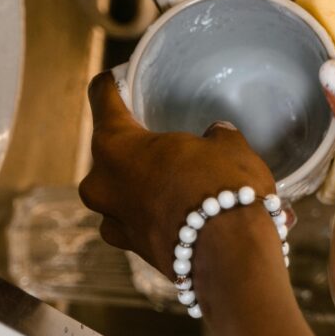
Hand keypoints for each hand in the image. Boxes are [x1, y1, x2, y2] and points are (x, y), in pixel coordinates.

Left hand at [79, 73, 281, 302]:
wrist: (232, 257)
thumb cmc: (224, 189)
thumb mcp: (228, 148)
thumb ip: (216, 138)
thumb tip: (215, 136)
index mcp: (116, 145)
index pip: (103, 98)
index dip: (111, 84)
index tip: (118, 78)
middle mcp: (102, 184)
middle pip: (113, 153)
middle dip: (141, 150)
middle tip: (170, 145)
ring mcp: (115, 222)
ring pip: (129, 194)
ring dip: (153, 188)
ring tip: (192, 187)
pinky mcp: (136, 251)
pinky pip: (148, 225)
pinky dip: (167, 218)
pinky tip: (196, 217)